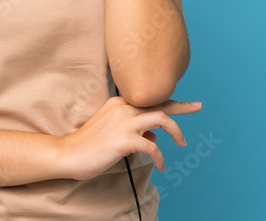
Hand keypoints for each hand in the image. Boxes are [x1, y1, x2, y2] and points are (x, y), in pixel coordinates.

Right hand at [58, 95, 201, 180]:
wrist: (67, 154)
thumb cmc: (88, 146)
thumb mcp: (112, 132)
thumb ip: (133, 130)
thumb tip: (154, 137)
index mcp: (119, 102)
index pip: (150, 99)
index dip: (170, 100)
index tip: (188, 103)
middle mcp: (123, 107)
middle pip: (160, 103)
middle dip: (182, 107)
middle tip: (197, 107)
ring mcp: (124, 122)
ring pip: (161, 118)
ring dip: (176, 131)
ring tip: (181, 144)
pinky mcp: (124, 139)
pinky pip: (153, 147)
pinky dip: (161, 157)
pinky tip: (161, 166)